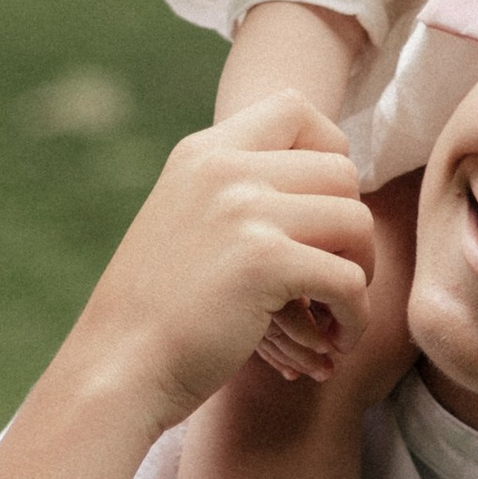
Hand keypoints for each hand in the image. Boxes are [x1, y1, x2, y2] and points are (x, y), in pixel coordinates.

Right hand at [72, 93, 375, 435]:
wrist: (117, 369)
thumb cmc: (157, 312)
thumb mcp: (185, 222)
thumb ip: (235, 192)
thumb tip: (325, 175)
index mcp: (202, 153)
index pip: (297, 109)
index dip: (330, 153)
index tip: (321, 211)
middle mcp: (224, 168)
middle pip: (340, 170)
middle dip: (351, 229)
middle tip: (335, 276)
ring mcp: (244, 211)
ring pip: (356, 221)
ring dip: (360, 273)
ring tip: (337, 313)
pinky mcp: (265, 262)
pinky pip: (349, 280)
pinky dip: (355, 316)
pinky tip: (335, 341)